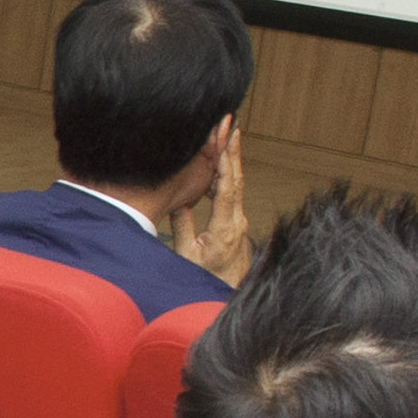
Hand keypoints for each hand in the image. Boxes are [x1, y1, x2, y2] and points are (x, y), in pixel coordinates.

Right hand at [174, 126, 251, 286]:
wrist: (226, 291)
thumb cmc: (205, 277)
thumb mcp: (186, 254)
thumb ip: (182, 225)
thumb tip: (178, 201)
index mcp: (224, 228)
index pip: (227, 190)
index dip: (225, 165)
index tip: (224, 143)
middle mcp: (237, 221)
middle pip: (237, 180)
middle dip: (233, 151)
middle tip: (232, 126)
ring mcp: (239, 220)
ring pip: (237, 184)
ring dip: (232, 159)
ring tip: (230, 135)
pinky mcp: (236, 221)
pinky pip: (234, 192)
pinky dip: (228, 173)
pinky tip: (224, 160)